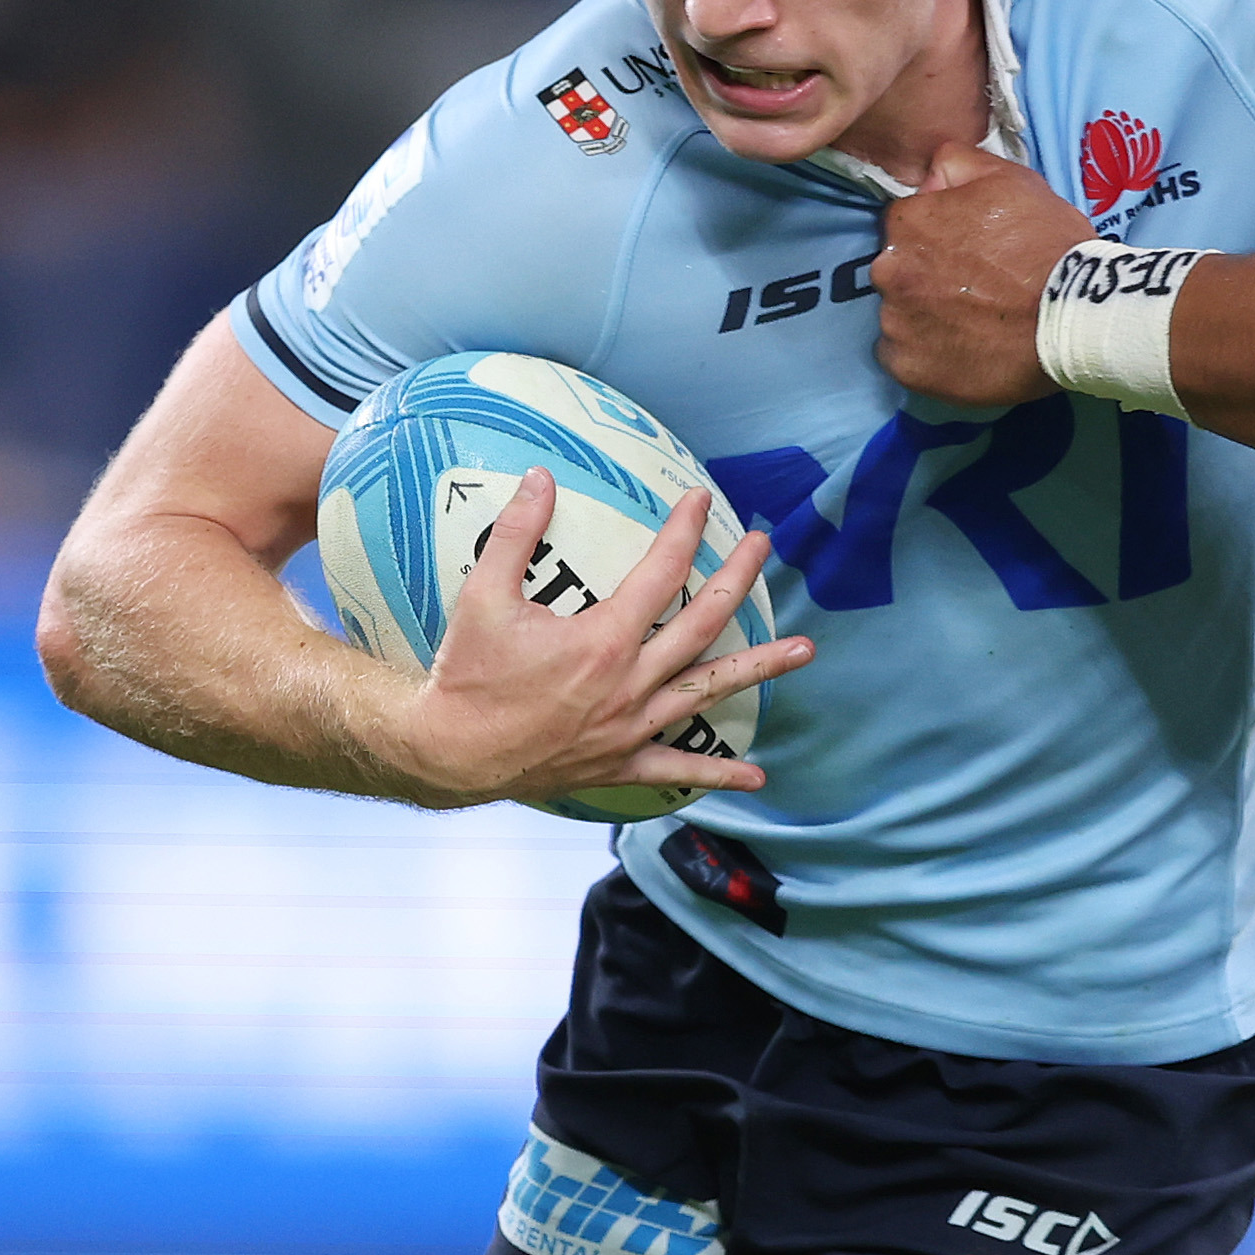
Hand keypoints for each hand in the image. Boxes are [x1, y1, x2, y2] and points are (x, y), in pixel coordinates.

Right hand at [373, 470, 810, 806]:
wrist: (448, 753)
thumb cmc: (465, 674)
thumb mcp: (482, 595)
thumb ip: (515, 534)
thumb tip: (540, 477)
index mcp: (603, 639)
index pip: (662, 572)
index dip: (685, 531)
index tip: (702, 500)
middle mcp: (629, 682)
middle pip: (704, 622)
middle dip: (738, 578)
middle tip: (765, 546)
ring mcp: (631, 726)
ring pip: (709, 691)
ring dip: (760, 668)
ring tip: (806, 650)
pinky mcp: (621, 762)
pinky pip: (677, 769)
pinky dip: (718, 774)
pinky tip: (756, 776)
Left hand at [871, 142, 1094, 406]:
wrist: (1076, 316)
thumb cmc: (1047, 242)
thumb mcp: (1011, 178)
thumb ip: (957, 164)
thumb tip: (928, 177)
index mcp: (907, 223)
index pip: (908, 226)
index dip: (940, 236)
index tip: (971, 252)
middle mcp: (888, 271)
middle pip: (900, 271)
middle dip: (928, 277)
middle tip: (975, 290)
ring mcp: (895, 324)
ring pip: (901, 315)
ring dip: (927, 317)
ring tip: (974, 324)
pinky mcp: (908, 369)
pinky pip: (907, 358)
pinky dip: (929, 356)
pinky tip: (964, 351)